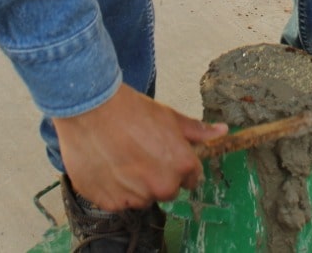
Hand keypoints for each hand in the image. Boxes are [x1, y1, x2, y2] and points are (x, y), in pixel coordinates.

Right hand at [52, 84, 227, 210]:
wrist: (90, 109)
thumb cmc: (129, 109)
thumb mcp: (169, 116)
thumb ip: (197, 130)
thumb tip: (222, 131)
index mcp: (181, 166)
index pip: (192, 177)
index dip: (179, 164)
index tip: (165, 153)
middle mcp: (162, 186)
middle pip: (167, 189)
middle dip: (158, 175)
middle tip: (140, 151)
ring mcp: (135, 197)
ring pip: (142, 197)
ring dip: (135, 183)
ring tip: (120, 156)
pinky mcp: (110, 202)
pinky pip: (119, 201)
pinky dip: (113, 188)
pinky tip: (107, 165)